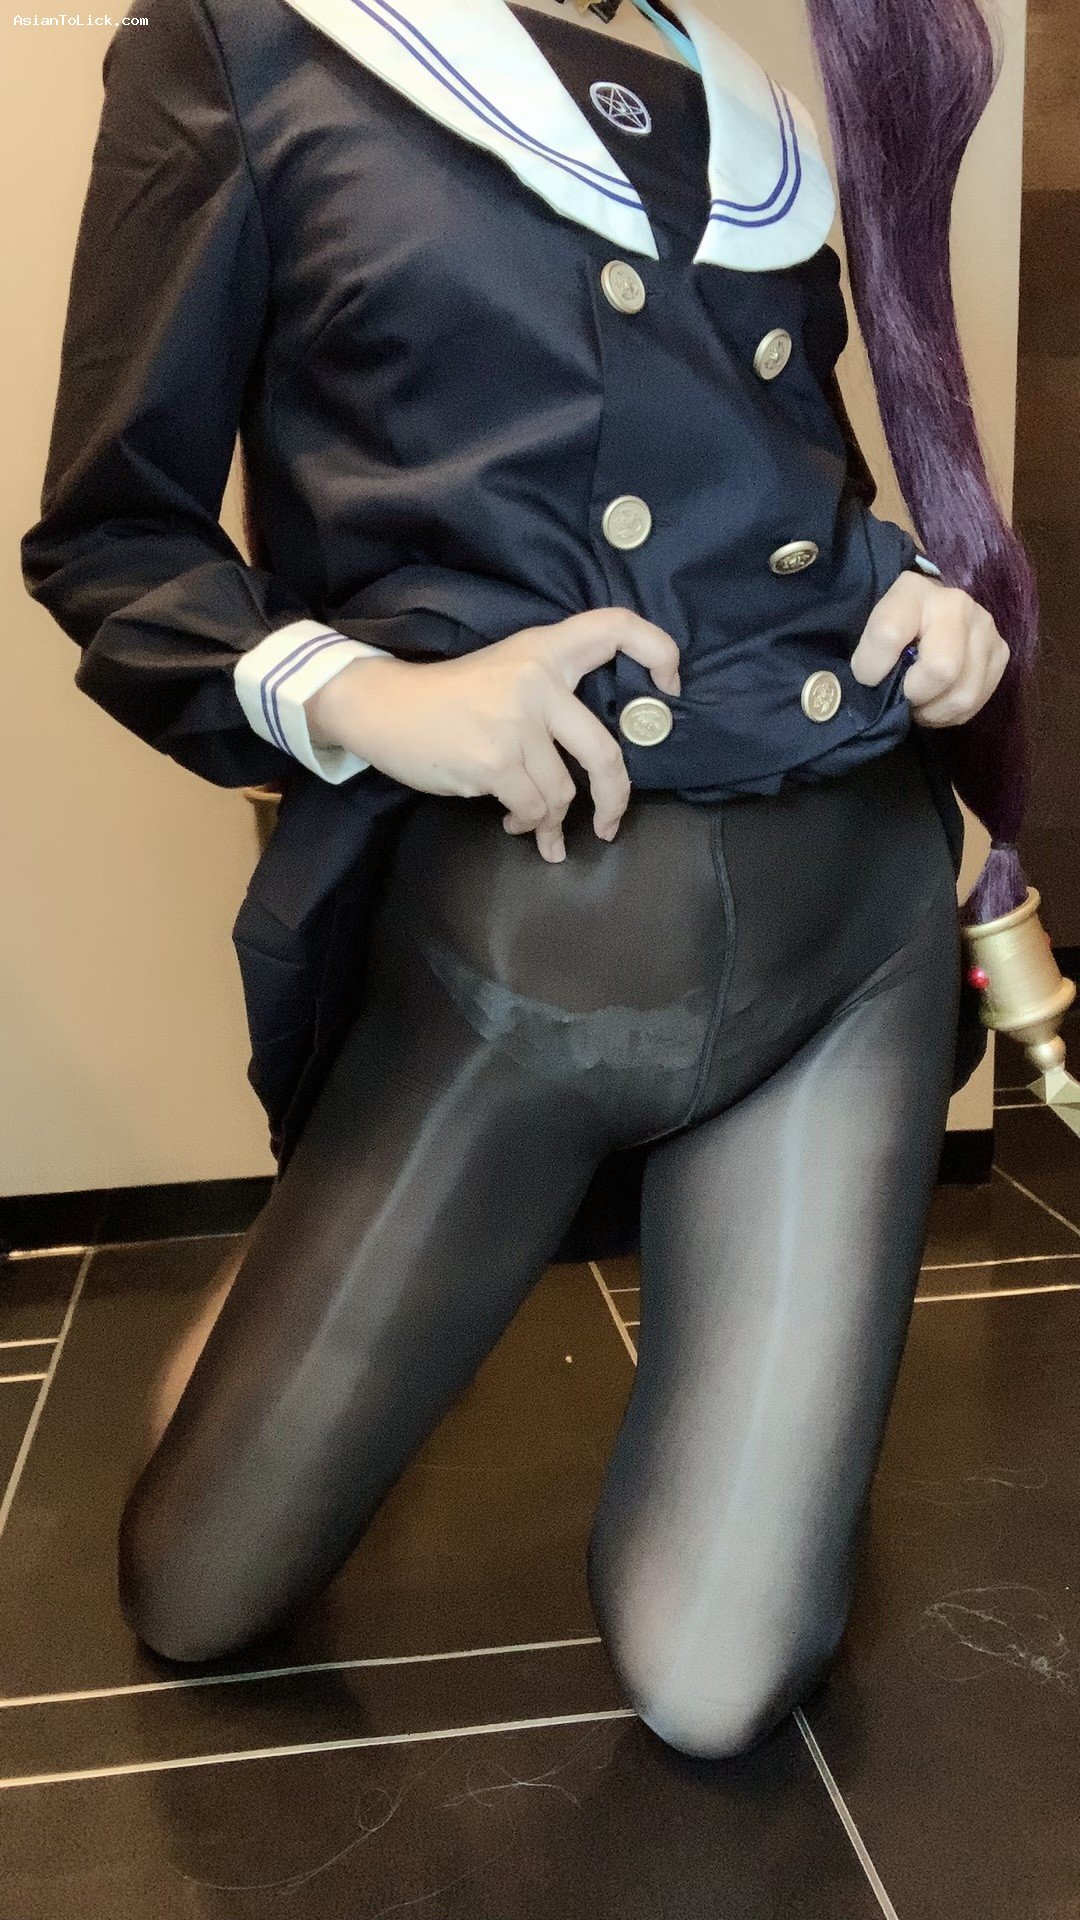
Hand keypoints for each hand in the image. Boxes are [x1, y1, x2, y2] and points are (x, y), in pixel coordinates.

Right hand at [304, 607, 680, 861]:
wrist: (383, 706)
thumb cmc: (449, 697)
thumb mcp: (506, 672)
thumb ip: (553, 700)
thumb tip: (593, 767)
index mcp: (544, 650)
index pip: (615, 627)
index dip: (658, 651)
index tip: (671, 686)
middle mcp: (538, 681)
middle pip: (604, 752)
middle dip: (614, 799)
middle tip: (608, 823)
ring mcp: (517, 722)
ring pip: (562, 792)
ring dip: (549, 819)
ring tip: (533, 824)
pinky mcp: (495, 760)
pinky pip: (533, 807)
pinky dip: (528, 824)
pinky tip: (514, 823)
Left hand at [849, 571, 1009, 726]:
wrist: (924, 612)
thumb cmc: (889, 627)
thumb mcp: (866, 630)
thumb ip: (863, 656)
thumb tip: (859, 692)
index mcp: (912, 591)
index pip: (889, 635)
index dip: (871, 668)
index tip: (866, 676)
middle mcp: (955, 604)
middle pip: (942, 669)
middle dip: (915, 694)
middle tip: (903, 695)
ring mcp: (984, 627)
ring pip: (963, 693)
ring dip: (934, 710)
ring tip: (919, 702)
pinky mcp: (1000, 651)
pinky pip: (978, 700)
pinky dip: (953, 712)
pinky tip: (938, 701)